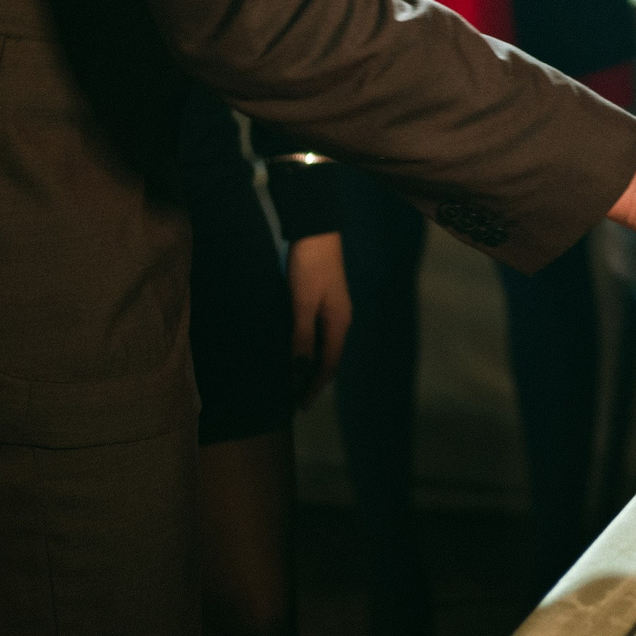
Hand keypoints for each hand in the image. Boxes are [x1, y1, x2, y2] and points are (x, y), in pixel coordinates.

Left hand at [286, 232, 352, 406]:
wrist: (315, 229)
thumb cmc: (309, 267)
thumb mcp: (302, 303)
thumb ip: (301, 337)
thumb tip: (299, 370)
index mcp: (338, 322)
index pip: (328, 364)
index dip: (314, 386)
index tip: (300, 406)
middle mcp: (340, 319)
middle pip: (329, 357)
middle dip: (314, 379)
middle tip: (296, 399)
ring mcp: (333, 308)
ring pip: (324, 345)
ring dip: (311, 364)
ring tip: (295, 380)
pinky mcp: (324, 299)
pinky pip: (318, 333)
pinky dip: (309, 348)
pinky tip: (298, 350)